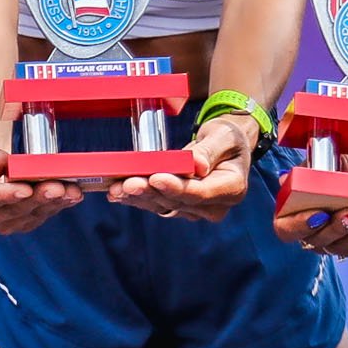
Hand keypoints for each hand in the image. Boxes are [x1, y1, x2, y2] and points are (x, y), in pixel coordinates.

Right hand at [0, 133, 79, 236]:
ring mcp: (4, 223)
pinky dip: (59, 204)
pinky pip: (43, 215)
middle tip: (56, 186)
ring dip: (53, 202)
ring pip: (31, 215)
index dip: (4, 195)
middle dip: (37, 198)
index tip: (24, 189)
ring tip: (70, 189)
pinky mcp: (23, 223)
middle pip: (12, 210)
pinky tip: (72, 194)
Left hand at [116, 115, 254, 221]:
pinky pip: (156, 203)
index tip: (156, 178)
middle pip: (177, 201)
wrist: (225, 147)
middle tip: (127, 183)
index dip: (176, 187)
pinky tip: (117, 192)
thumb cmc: (226, 138)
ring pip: (163, 205)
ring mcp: (195, 210)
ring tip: (116, 188)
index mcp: (232, 189)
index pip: (200, 192)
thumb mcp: (224, 137)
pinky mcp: (179, 207)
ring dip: (138, 197)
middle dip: (150, 191)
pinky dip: (136, 197)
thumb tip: (197, 166)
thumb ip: (209, 151)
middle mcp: (214, 206)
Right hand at [274, 152, 347, 257]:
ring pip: (345, 247)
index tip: (319, 214)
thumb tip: (286, 179)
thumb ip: (307, 171)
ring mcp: (335, 240)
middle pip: (319, 240)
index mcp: (294, 212)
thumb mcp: (326, 162)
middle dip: (339, 227)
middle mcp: (312, 231)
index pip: (287, 229)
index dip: (300, 225)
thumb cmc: (347, 167)